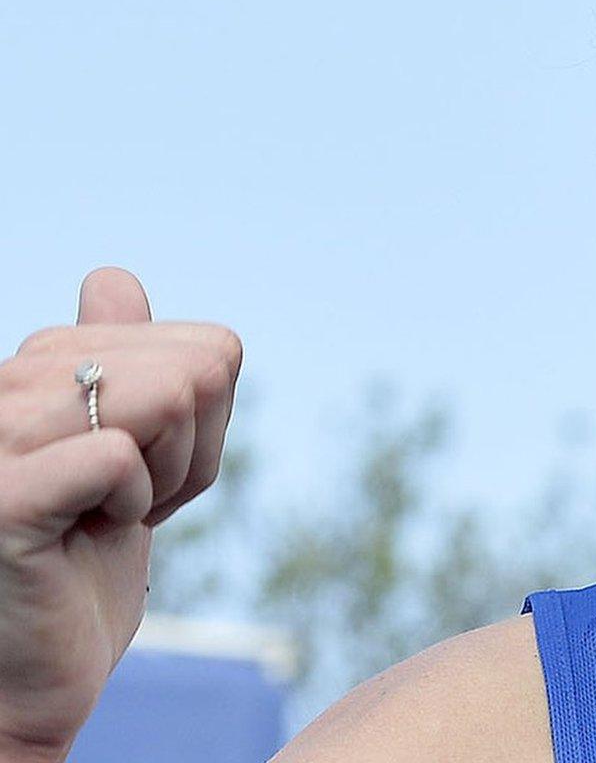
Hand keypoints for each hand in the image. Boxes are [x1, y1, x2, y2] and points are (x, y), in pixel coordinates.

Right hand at [0, 269, 239, 760]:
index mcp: (45, 359)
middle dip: (194, 454)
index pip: (213, 347)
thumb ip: (134, 368)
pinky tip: (82, 537)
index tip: (146, 479)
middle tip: (128, 505)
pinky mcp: (1, 494)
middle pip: (200, 368)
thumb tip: (109, 279)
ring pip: (165, 398)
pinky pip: (118, 456)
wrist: (31, 677)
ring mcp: (0, 433)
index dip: (209, 430)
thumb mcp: (132, 458)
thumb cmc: (79, 568)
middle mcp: (10, 380)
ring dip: (163, 480)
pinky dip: (128, 507)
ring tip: (102, 518)